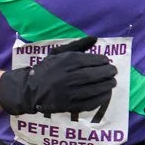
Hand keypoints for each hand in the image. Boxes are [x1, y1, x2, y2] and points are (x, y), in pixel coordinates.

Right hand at [0, 36, 116, 117]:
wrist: (31, 90)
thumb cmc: (47, 69)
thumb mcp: (59, 53)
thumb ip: (78, 45)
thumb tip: (95, 38)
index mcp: (66, 62)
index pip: (90, 60)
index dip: (102, 61)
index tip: (107, 61)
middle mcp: (68, 76)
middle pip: (94, 75)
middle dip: (107, 73)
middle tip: (113, 72)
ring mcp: (69, 92)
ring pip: (94, 89)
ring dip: (107, 85)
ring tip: (112, 82)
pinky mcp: (69, 105)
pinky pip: (90, 102)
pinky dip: (101, 98)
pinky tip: (106, 94)